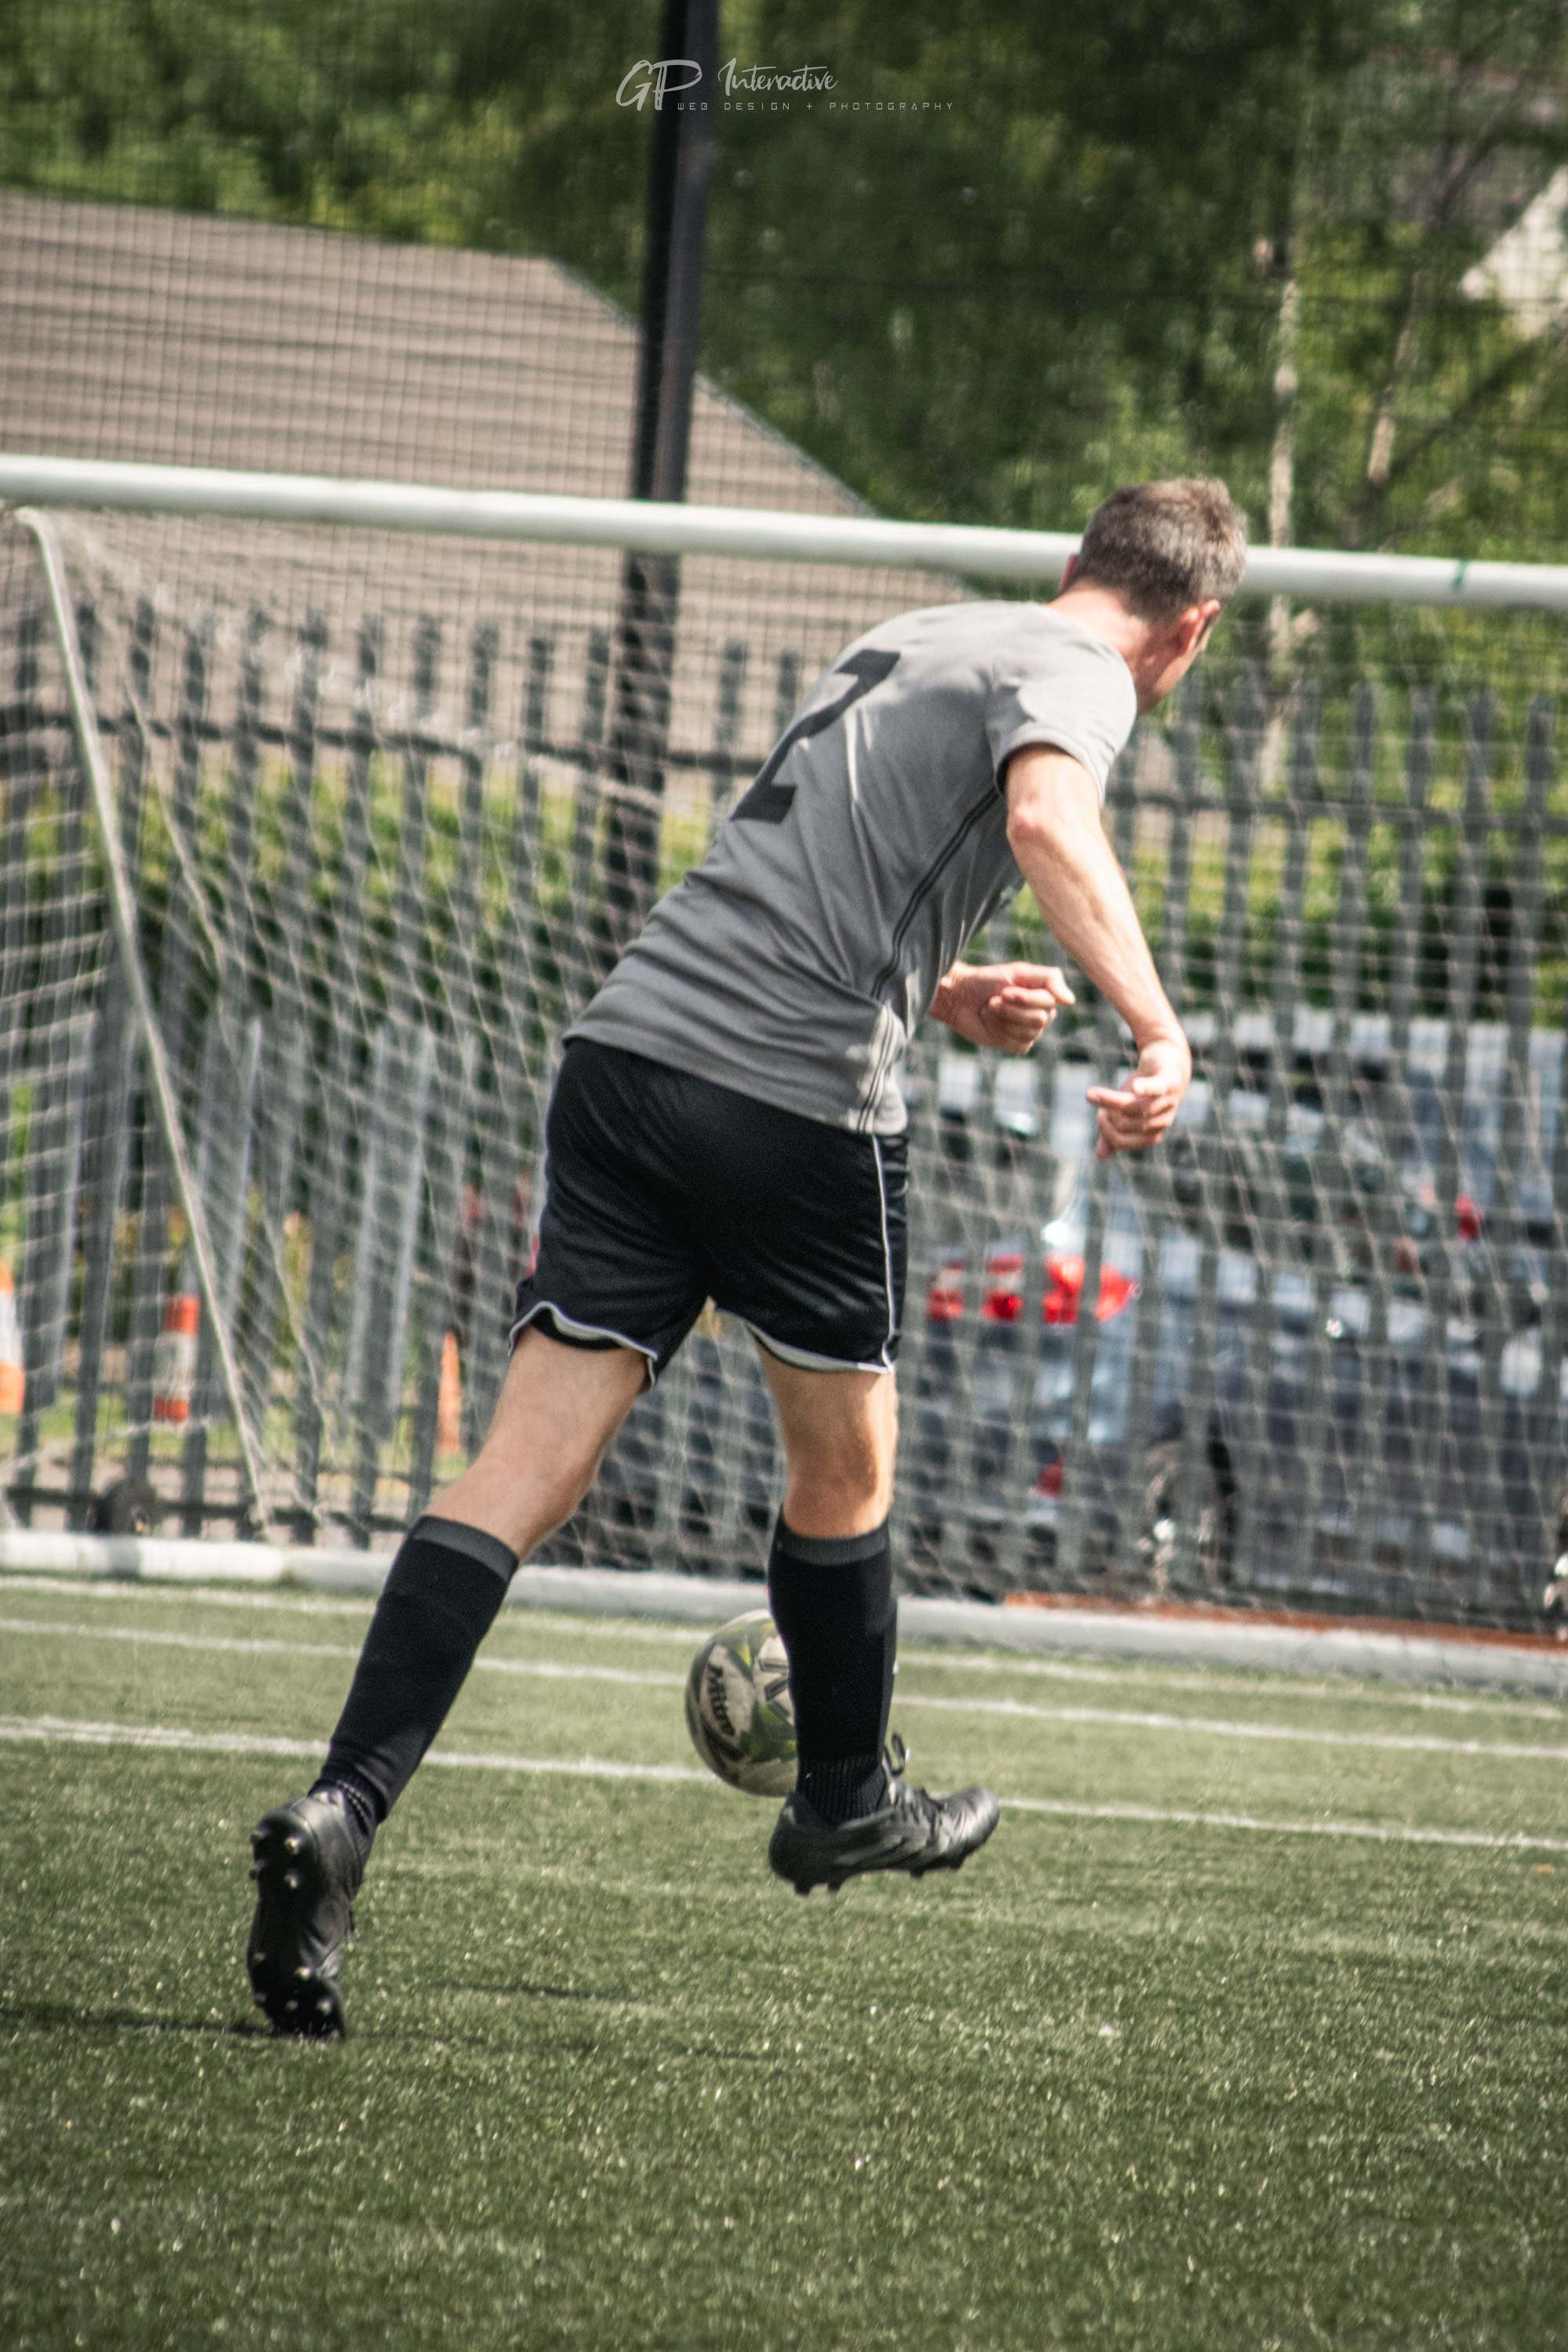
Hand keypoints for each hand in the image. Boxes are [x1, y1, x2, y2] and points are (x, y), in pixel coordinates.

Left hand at [930, 961, 1074, 1054]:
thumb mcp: (1020, 971)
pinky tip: (992, 1025)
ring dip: (1004, 1021)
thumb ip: (1051, 979)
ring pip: (1030, 1033)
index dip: (1025, 999)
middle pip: (1040, 1020)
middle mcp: (1041, 1014)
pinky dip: (1002, 1034)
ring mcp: (1029, 1031)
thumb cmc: (988, 980)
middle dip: (1012, 1010)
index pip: (1050, 1002)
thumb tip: (1071, 1001)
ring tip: (991, 1010)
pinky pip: (1020, 1045)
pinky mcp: (1016, 1045)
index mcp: (1045, 995)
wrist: (960, 997)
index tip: (1003, 991)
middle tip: (993, 1001)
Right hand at [1086, 1034, 1190, 1158]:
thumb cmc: (1144, 1090)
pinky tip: (1135, 1086)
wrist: (1167, 1060)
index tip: (1100, 1115)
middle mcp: (1163, 1120)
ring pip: (1134, 1106)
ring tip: (1092, 1093)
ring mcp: (1168, 1100)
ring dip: (1109, 1100)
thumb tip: (1101, 1156)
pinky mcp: (1169, 1080)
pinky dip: (1146, 1088)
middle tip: (1098, 1099)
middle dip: (1106, 1113)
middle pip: (1126, 1124)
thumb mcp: (1126, 1111)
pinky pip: (1157, 1088)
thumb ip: (1115, 1131)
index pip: (1123, 1141)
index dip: (1106, 1131)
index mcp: (1153, 1132)